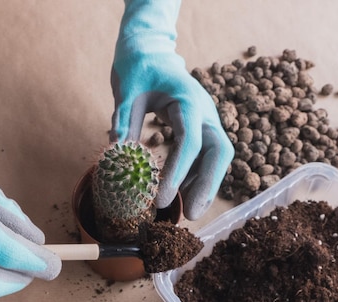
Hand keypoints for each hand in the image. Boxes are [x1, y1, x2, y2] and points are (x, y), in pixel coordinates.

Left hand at [110, 0, 233, 219]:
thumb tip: (118, 156)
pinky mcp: (198, 127)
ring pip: (216, 157)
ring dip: (203, 186)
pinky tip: (180, 195)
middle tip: (190, 215)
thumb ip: (124, 120)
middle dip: (208, 185)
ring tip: (186, 213)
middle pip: (219, 152)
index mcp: (189, 99)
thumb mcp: (127, 90)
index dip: (179, 172)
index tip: (162, 198)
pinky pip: (204, 156)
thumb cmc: (138, 66)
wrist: (150, 49)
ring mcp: (205, 119)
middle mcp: (205, 111)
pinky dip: (194, 176)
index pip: (191, 140)